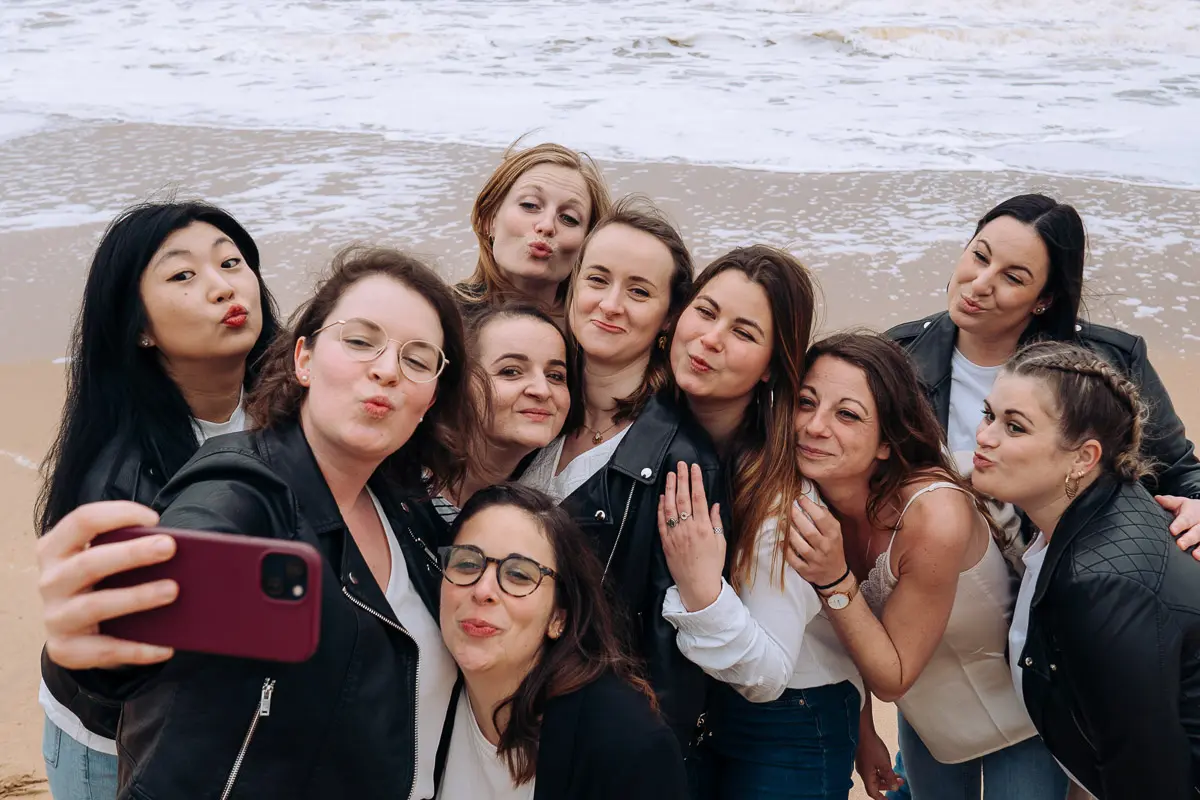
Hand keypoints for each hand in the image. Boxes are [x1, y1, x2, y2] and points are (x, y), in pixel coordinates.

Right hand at [38, 501, 178, 668]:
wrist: (80, 631)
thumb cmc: (105, 581)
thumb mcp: (109, 561)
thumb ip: (130, 548)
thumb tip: (184, 548)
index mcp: (56, 548)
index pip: (82, 521)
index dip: (118, 514)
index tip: (155, 519)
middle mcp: (50, 581)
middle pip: (88, 563)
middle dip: (131, 554)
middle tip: (170, 547)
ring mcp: (55, 617)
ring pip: (94, 606)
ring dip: (137, 597)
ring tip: (173, 590)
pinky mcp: (65, 649)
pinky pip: (103, 650)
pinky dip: (137, 649)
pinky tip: (166, 647)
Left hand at [658, 462, 724, 611]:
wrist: (698, 586)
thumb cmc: (712, 565)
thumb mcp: (721, 543)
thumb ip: (717, 522)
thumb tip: (715, 504)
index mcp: (705, 527)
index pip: (699, 497)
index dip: (696, 480)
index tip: (694, 467)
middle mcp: (689, 528)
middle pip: (683, 498)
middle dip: (682, 478)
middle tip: (680, 464)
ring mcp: (675, 535)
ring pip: (670, 507)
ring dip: (670, 489)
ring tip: (670, 475)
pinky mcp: (666, 542)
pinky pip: (661, 521)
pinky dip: (661, 507)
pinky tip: (662, 496)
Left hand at [783, 494, 848, 588]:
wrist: (835, 575)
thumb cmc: (833, 547)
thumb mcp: (835, 532)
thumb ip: (826, 517)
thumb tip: (811, 503)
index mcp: (833, 536)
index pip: (821, 519)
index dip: (809, 507)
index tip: (799, 498)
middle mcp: (825, 548)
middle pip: (809, 532)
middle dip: (796, 517)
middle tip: (788, 507)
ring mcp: (816, 561)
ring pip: (800, 546)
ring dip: (789, 533)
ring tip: (781, 522)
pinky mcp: (807, 571)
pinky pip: (793, 560)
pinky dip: (786, 550)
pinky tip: (781, 541)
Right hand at [855, 727, 902, 799]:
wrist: (863, 731)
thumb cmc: (872, 746)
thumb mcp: (884, 764)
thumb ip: (890, 777)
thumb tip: (895, 788)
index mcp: (866, 776)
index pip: (873, 792)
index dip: (881, 798)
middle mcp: (863, 772)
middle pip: (875, 785)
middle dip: (888, 786)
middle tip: (899, 783)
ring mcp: (863, 765)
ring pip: (875, 776)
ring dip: (886, 778)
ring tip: (898, 775)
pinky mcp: (865, 758)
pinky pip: (874, 770)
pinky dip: (882, 771)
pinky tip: (889, 767)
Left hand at [1156, 495, 1199, 557]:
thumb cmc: (1188, 510)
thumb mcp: (1180, 503)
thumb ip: (1169, 502)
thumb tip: (1157, 498)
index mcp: (1192, 513)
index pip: (1185, 519)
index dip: (1179, 525)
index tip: (1173, 530)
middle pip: (1197, 531)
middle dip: (1189, 538)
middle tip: (1180, 545)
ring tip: (1195, 555)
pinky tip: (1199, 558)